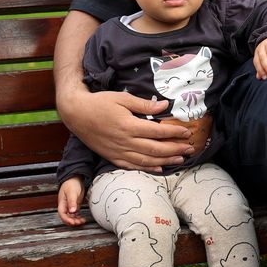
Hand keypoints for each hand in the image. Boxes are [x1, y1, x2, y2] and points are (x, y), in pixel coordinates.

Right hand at [57, 177, 85, 225]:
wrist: (75, 178)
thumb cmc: (71, 184)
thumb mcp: (71, 192)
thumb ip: (72, 202)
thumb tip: (72, 211)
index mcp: (62, 203)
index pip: (62, 214)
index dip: (67, 220)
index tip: (73, 222)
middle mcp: (65, 206)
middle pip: (67, 217)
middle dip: (72, 222)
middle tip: (79, 223)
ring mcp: (70, 206)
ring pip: (71, 217)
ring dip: (76, 220)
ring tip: (82, 222)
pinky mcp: (75, 205)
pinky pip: (76, 214)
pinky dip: (78, 217)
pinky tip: (82, 219)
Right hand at [61, 89, 193, 171]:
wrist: (76, 114)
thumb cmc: (100, 103)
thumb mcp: (122, 98)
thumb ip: (144, 104)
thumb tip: (165, 105)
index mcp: (129, 125)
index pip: (157, 131)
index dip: (174, 133)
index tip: (187, 132)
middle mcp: (124, 141)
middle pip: (155, 149)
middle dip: (175, 149)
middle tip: (190, 148)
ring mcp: (118, 151)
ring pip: (146, 160)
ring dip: (166, 161)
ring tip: (181, 159)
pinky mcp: (112, 157)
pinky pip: (132, 166)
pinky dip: (148, 168)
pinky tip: (160, 168)